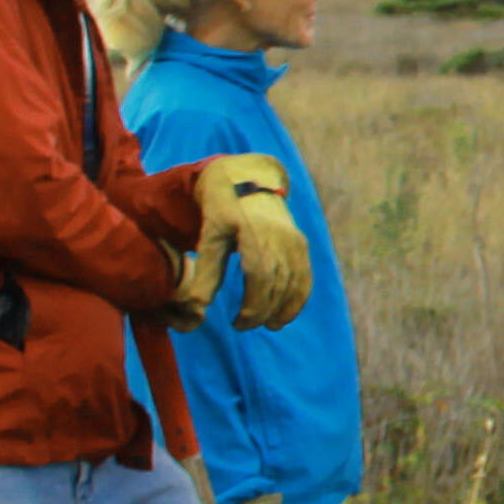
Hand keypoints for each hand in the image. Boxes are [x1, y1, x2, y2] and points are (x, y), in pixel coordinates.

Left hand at [182, 154, 313, 330]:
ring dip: (285, 309)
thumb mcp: (209, 235)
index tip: (238, 323)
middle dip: (265, 312)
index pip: (262, 280)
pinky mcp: (301, 243)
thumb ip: (207, 272)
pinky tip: (286, 311)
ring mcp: (295, 241)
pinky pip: (305, 276)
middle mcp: (282, 239)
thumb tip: (198, 307)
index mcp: (256, 236)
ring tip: (269, 324)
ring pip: (296, 284)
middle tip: (244, 325)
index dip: (253, 307)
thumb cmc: (222, 208)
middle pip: (280, 285)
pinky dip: (299, 297)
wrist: (247, 178)